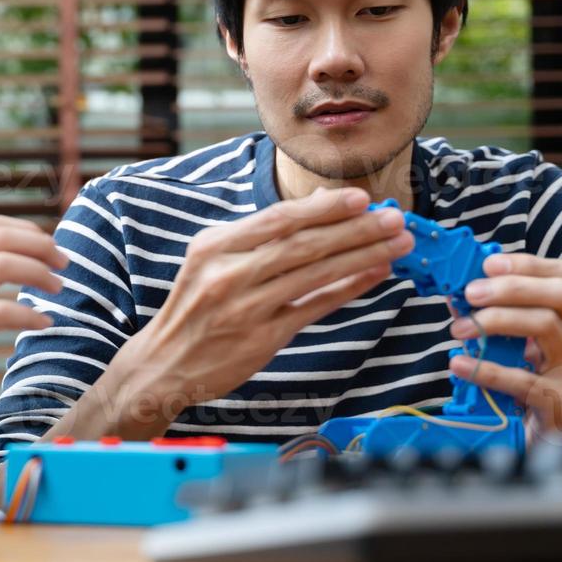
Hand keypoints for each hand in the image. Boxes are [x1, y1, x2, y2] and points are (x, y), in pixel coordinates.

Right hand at [0, 216, 66, 414]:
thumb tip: (21, 255)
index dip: (30, 231)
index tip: (52, 246)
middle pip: (3, 238)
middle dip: (42, 247)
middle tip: (65, 264)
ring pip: (4, 265)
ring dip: (40, 275)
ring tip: (59, 289)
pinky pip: (1, 311)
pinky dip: (30, 315)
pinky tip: (44, 323)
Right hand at [108, 187, 414, 421]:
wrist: (164, 363)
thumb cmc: (195, 307)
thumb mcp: (212, 260)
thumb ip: (260, 236)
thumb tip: (320, 207)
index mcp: (214, 246)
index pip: (278, 219)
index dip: (322, 208)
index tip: (360, 197)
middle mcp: (229, 273)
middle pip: (302, 244)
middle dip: (354, 228)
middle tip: (393, 218)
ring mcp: (246, 307)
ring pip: (315, 274)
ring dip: (362, 255)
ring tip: (397, 243)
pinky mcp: (263, 338)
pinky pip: (314, 307)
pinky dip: (348, 289)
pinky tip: (375, 274)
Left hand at [447, 253, 561, 436]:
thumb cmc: (541, 379)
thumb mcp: (526, 343)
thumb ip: (501, 315)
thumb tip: (458, 293)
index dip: (527, 265)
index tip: (488, 265)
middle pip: (560, 295)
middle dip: (511, 288)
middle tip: (470, 294)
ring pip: (545, 326)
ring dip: (496, 321)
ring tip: (460, 329)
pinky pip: (523, 379)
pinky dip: (487, 370)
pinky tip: (460, 365)